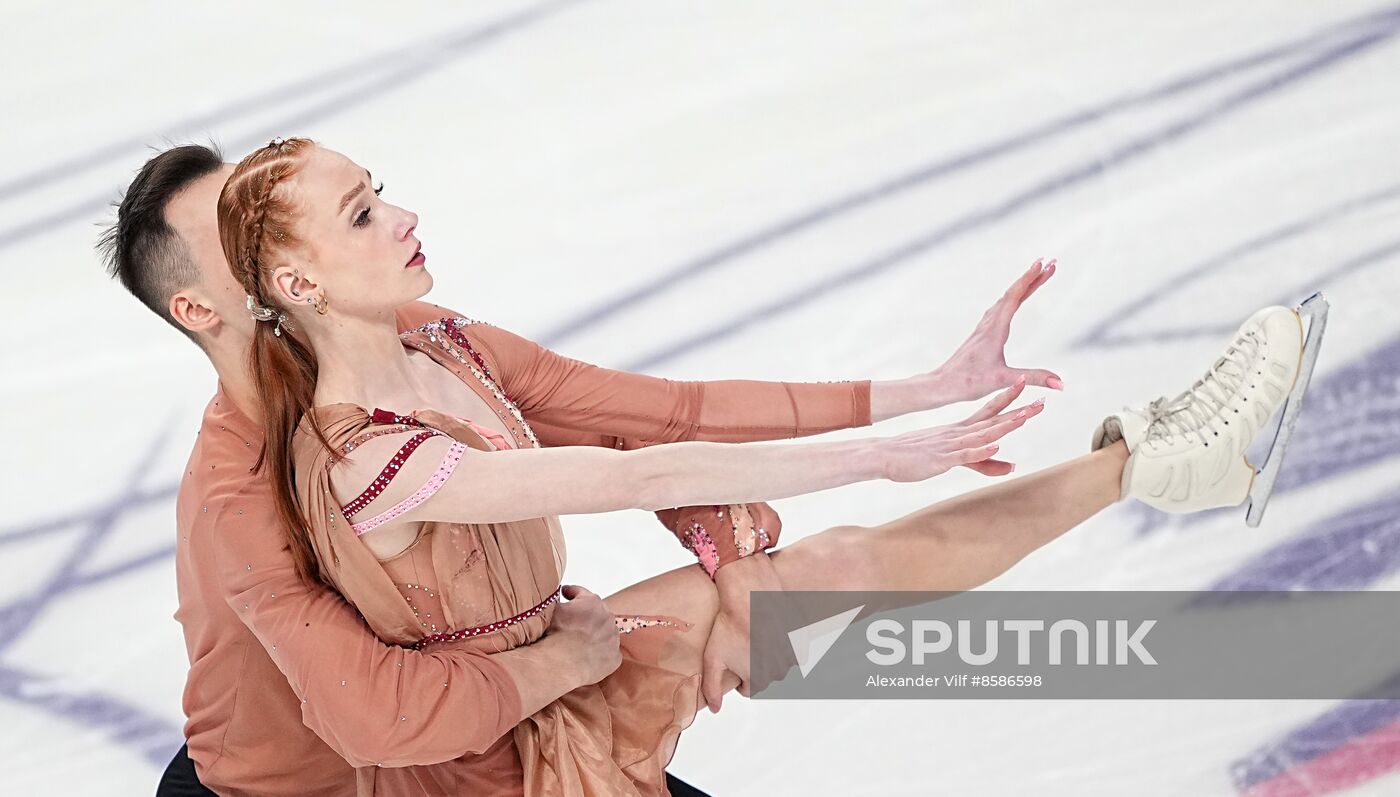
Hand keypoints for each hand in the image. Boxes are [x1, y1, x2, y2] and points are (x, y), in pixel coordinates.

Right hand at [547, 585, 621, 684]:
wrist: (563, 662)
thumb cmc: (557, 635)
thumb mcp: (550, 609)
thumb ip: (553, 601)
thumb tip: (550, 600)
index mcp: (592, 602)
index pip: (580, 593)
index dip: (571, 592)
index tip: (566, 593)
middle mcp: (607, 618)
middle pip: (595, 613)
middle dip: (584, 616)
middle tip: (571, 622)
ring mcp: (612, 638)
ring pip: (604, 633)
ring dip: (594, 636)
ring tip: (578, 643)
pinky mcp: (614, 657)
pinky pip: (606, 653)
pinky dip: (598, 654)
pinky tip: (586, 657)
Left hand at [699, 552, 783, 712]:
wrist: (749, 595)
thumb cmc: (729, 625)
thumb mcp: (713, 657)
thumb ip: (711, 687)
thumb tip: (716, 710)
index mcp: (757, 680)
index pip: (747, 688)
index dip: (738, 673)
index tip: (732, 656)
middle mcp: (777, 673)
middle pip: (764, 676)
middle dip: (754, 664)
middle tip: (744, 643)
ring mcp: (790, 657)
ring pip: (778, 664)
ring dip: (770, 654)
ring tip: (757, 636)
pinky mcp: (800, 642)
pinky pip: (793, 651)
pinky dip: (785, 645)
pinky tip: (772, 632)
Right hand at [878, 377, 1042, 478]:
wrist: (884, 454)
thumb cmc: (916, 457)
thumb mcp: (955, 460)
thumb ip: (984, 463)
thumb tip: (1012, 466)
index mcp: (962, 429)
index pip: (990, 410)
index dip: (1009, 398)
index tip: (1026, 384)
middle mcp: (959, 433)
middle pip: (994, 421)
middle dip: (1019, 412)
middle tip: (1041, 402)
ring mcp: (951, 445)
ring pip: (983, 435)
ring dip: (1004, 427)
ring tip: (1023, 417)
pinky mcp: (941, 459)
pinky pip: (964, 455)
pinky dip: (980, 450)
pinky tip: (994, 446)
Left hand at [927, 258, 1062, 404]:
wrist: (943, 383)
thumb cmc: (970, 382)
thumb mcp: (1004, 379)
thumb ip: (1034, 378)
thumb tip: (1061, 384)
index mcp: (995, 330)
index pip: (1014, 297)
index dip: (1029, 279)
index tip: (1044, 264)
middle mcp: (989, 323)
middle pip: (1013, 293)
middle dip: (1033, 277)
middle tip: (1052, 262)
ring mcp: (985, 326)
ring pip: (1007, 298)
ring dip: (1023, 284)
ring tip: (1039, 273)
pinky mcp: (983, 332)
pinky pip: (1001, 306)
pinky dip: (1013, 296)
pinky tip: (1015, 296)